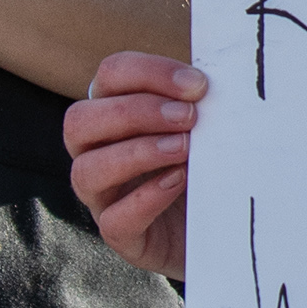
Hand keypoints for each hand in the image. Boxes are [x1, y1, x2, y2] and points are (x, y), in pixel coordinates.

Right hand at [68, 51, 207, 279]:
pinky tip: (178, 182)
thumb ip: (204, 99)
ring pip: (86, 171)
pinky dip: (145, 198)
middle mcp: (97, 152)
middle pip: (80, 120)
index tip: (199, 85)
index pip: (110, 75)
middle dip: (136, 112)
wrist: (226, 227)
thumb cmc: (210, 164)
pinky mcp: (123, 236)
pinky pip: (114, 219)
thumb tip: (224, 72)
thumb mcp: (208, 125)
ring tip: (184, 149)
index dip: (150, 73)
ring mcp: (104, 196)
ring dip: (137, 153)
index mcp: (114, 111)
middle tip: (189, 117)